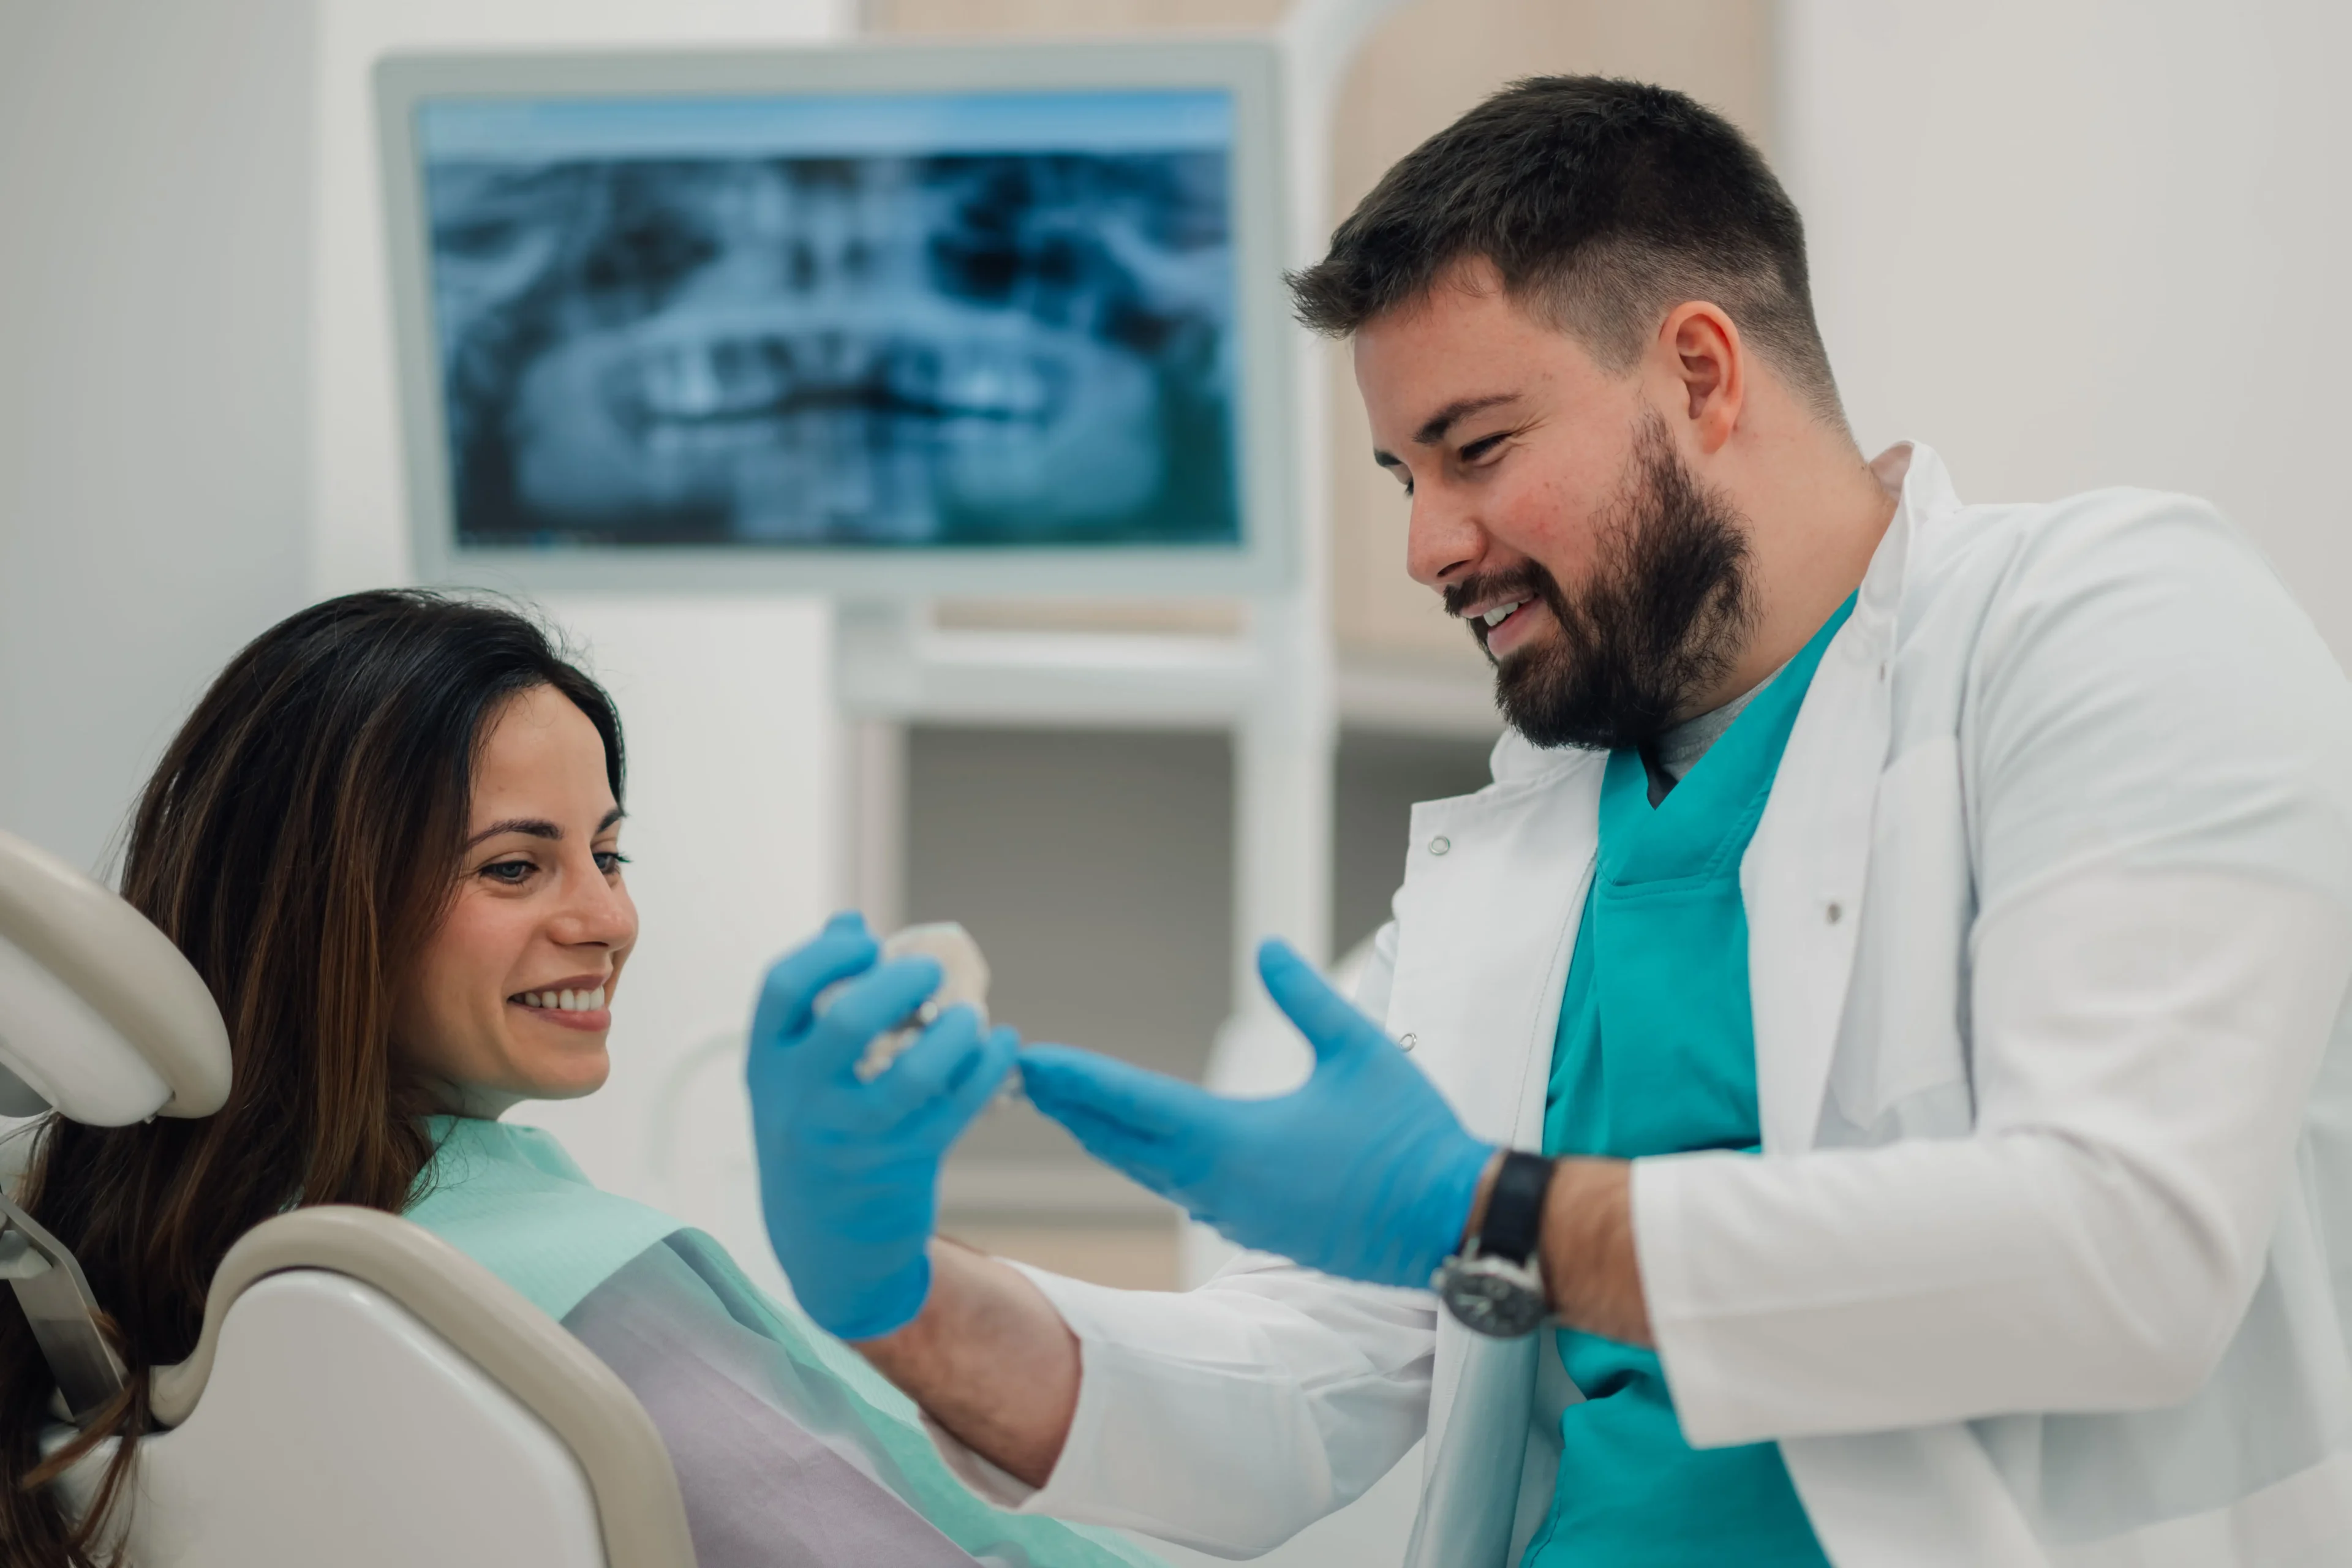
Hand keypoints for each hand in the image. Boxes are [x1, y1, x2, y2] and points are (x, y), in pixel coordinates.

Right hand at [748, 912, 1017, 1340]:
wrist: (825, 1247)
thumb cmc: (815, 1134)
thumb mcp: (794, 1075)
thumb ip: (816, 1004)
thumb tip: (846, 922)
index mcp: (767, 1067)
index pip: (782, 988)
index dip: (828, 952)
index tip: (866, 939)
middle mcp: (800, 1103)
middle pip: (847, 1024)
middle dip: (897, 983)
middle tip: (929, 972)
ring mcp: (850, 1140)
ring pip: (913, 1076)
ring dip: (956, 1033)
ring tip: (973, 1015)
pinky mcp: (901, 1166)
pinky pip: (955, 1110)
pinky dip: (988, 1070)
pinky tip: (1001, 1045)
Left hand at [1019, 939, 1492, 1287]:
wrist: (1448, 1225)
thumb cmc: (1410, 1137)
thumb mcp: (1360, 1051)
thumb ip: (1306, 997)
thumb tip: (1267, 947)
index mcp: (1234, 1141)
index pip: (1133, 1102)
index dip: (1077, 1076)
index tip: (1031, 1058)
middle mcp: (1218, 1185)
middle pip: (1122, 1139)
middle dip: (1070, 1103)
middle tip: (1019, 1074)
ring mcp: (1234, 1212)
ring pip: (1146, 1168)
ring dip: (1099, 1133)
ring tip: (1060, 1104)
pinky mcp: (1253, 1226)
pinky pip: (1177, 1187)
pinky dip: (1140, 1159)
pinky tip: (1131, 1146)